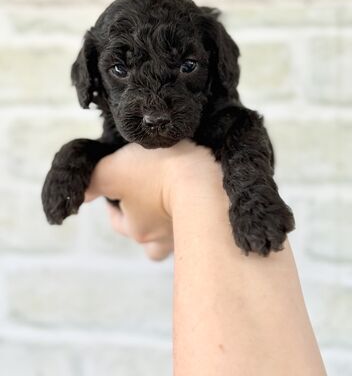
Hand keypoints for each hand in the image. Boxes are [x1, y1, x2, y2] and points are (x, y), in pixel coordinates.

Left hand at [84, 140, 218, 260]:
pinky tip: (198, 194)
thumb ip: (92, 181)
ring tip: (179, 195)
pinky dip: (195, 213)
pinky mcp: (213, 227)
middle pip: (147, 234)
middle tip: (152, 189)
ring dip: (173, 219)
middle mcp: (163, 241)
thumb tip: (79, 194)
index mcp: (138, 229)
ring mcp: (190, 236)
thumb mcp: (114, 169)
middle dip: (146, 217)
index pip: (118, 220)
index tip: (122, 181)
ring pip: (174, 235)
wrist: (208, 178)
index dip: (115, 201)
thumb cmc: (159, 173)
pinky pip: (198, 224)